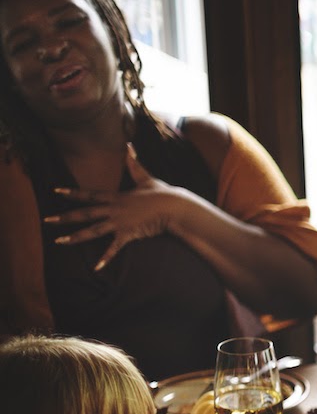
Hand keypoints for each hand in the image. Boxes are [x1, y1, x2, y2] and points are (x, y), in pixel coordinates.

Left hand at [45, 146, 197, 270]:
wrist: (174, 206)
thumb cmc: (162, 192)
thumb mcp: (146, 176)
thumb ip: (134, 163)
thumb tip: (129, 145)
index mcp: (115, 197)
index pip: (89, 195)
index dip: (71, 193)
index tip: (55, 191)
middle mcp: (113, 209)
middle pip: (84, 213)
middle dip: (64, 217)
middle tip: (46, 220)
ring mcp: (119, 222)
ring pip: (93, 230)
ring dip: (75, 237)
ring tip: (59, 241)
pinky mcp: (129, 234)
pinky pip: (114, 248)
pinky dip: (105, 258)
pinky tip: (96, 267)